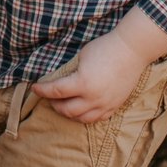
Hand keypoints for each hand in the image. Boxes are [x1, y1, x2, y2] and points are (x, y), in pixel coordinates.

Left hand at [31, 11, 166, 122]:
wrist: (131, 50)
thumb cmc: (105, 48)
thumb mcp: (82, 56)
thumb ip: (72, 72)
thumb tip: (61, 80)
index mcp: (83, 83)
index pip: (56, 91)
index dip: (43, 90)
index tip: (35, 87)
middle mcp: (93, 98)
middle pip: (67, 110)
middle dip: (54, 104)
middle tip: (49, 97)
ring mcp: (105, 104)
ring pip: (81, 118)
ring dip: (69, 113)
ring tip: (63, 105)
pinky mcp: (114, 106)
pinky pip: (97, 118)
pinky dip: (85, 116)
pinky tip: (81, 110)